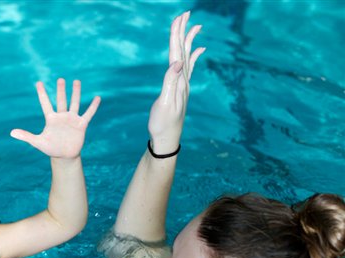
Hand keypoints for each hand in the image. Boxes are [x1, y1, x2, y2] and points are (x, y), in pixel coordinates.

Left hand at [11, 78, 100, 158]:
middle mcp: (61, 116)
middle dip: (61, 90)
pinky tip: (97, 98)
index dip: (42, 93)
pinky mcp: (81, 125)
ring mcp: (72, 119)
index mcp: (51, 119)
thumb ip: (26, 136)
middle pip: (61, 100)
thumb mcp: (38, 142)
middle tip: (61, 79)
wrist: (64, 156)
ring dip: (76, 93)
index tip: (39, 83)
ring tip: (76, 81)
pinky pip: (88, 113)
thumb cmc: (50, 148)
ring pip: (74, 103)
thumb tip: (11, 133)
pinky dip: (93, 106)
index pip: (45, 103)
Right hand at [148, 11, 204, 153]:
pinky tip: (199, 51)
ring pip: (187, 57)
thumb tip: (177, 62)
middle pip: (183, 50)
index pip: (177, 52)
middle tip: (186, 13)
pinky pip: (189, 68)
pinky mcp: (181, 90)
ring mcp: (183, 85)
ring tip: (195, 26)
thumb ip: (170, 82)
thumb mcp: (164, 104)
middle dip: (184, 31)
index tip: (180, 17)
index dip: (177, 34)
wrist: (167, 140)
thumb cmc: (162, 124)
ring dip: (189, 40)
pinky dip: (193, 57)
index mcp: (178, 81)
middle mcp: (183, 81)